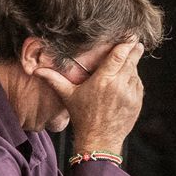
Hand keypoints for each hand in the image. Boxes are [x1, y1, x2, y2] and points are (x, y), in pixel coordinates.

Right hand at [35, 39, 143, 153]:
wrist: (99, 140)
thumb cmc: (83, 118)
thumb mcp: (68, 96)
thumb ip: (54, 79)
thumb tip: (37, 70)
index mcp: (103, 80)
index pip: (119, 55)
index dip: (126, 43)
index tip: (131, 35)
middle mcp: (119, 85)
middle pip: (131, 60)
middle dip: (134, 50)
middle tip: (135, 41)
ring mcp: (130, 94)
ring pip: (135, 72)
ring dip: (132, 66)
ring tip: (124, 65)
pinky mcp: (137, 102)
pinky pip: (138, 84)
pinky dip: (133, 80)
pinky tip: (125, 81)